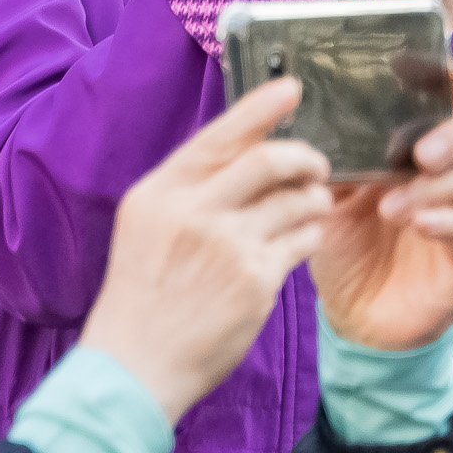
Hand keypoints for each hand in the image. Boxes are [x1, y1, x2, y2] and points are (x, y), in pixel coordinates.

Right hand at [79, 79, 331, 422]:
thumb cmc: (143, 292)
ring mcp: (227, 247)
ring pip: (295, 201)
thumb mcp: (147, 224)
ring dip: (315, 198)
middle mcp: (194, 212)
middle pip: (269, 160)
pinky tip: (304, 239)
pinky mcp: (255, 281)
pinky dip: (310, 234)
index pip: (219, 135)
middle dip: (304, 156)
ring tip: (315, 203)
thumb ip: (189, 187)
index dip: (260, 107)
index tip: (292, 88)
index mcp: (162, 192)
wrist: (135, 365)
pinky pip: (302, 241)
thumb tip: (245, 148)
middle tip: (317, 164)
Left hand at [311, 41, 452, 352]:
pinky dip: (444, 220)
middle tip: (421, 150)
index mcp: (424, 144)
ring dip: (433, 187)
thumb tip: (309, 108)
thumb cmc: (347, 243)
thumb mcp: (329, 191)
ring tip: (392, 206)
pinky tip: (418, 223)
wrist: (354, 315)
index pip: (452, 99)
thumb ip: (332, 152)